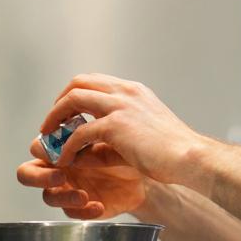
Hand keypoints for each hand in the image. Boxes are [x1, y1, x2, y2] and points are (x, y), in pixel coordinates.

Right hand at [17, 141, 146, 219]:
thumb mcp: (108, 140)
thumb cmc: (121, 151)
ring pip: (48, 196)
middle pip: (27, 174)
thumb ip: (89, 139)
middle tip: (60, 176)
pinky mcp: (78, 207)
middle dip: (39, 176)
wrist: (141, 175)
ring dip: (64, 196)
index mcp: (59, 148)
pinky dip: (83, 211)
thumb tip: (76, 138)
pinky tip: (98, 206)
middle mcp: (57, 168)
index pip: (36, 148)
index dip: (42, 149)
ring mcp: (65, 189)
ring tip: (83, 195)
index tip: (62, 150)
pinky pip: (70, 213)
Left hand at [39, 73, 206, 184]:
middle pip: (78, 83)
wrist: (190, 158)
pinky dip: (68, 146)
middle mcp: (125, 92)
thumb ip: (117, 133)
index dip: (74, 95)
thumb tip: (92, 146)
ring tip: (49, 139)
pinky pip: (81, 132)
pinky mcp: (116, 126)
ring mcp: (120, 106)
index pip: (94, 81)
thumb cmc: (173, 152)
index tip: (66, 114)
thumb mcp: (143, 132)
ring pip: (73, 100)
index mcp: (133, 91)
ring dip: (56, 119)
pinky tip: (65, 159)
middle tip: (51, 123)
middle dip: (59, 103)